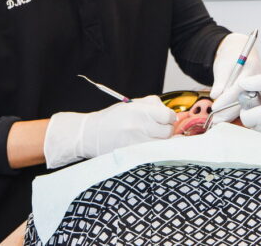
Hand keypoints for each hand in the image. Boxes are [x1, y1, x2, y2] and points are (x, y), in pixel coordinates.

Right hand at [43, 95, 175, 168]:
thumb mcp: (131, 104)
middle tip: (157, 131)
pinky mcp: (132, 155)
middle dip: (166, 131)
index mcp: (139, 110)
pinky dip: (154, 153)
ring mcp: (136, 142)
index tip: (165, 120)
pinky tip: (148, 149)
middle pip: (168, 132)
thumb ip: (152, 105)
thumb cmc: (112, 118)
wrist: (89, 134)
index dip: (169, 118)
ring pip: (162, 146)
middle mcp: (139, 126)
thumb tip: (171, 115)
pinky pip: (153, 155)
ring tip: (152, 140)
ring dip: (161, 143)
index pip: (168, 116)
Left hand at [209, 33, 260, 122]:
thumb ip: (220, 81)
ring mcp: (259, 89)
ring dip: (231, 114)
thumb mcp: (223, 65)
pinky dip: (234, 112)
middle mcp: (259, 81)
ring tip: (218, 121)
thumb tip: (215, 95)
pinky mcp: (256, 95)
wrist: (239, 52)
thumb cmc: (231, 56)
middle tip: (215, 119)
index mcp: (252, 68)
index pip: (239, 87)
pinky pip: (246, 106)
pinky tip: (225, 118)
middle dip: (229, 111)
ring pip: (246, 106)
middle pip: (245, 100)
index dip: (226, 99)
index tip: (215, 107)